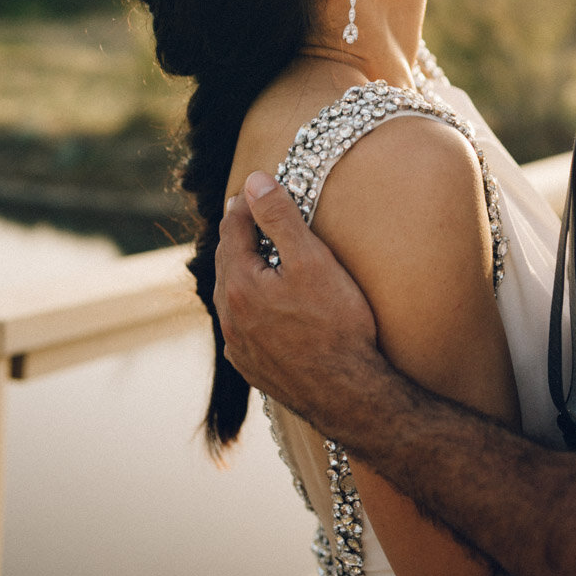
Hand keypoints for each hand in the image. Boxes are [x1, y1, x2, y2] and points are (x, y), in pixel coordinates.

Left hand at [214, 172, 380, 426]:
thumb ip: (280, 218)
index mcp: (238, 285)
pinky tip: (265, 304)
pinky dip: (248, 304)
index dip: (245, 203)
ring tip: (257, 254)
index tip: (255, 186)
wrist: (348, 394)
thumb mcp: (312, 261)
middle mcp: (229, 317)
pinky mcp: (253, 368)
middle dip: (239, 234)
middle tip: (252, 212)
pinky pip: (241, 325)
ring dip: (241, 270)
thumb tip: (254, 181)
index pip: (232, 229)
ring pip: (230, 295)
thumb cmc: (336, 325)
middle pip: (227, 261)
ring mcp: (239, 346)